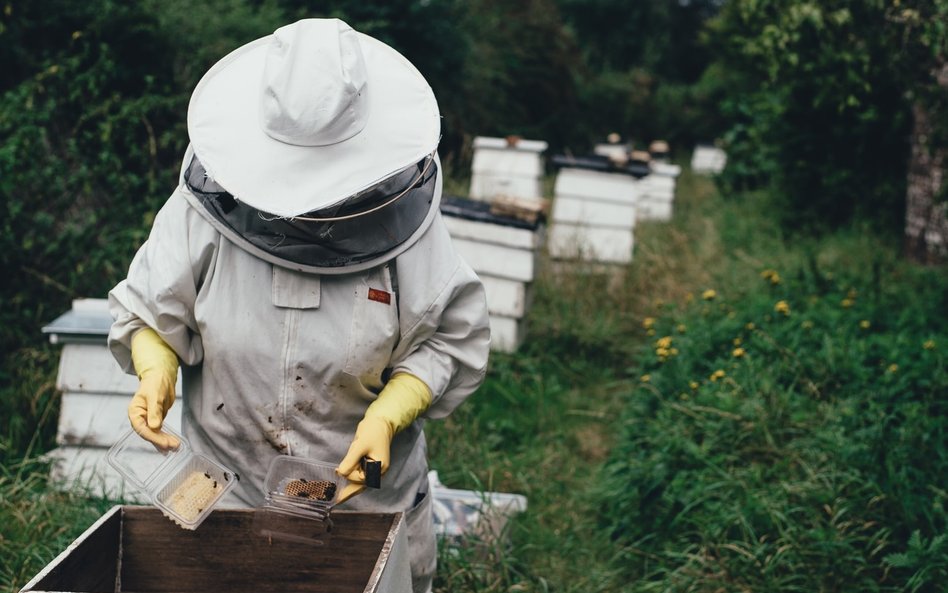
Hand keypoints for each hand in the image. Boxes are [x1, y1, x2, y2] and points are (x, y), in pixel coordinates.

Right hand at [128, 328, 179, 449]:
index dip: (153, 437)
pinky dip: (166, 437)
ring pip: (155, 434)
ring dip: (164, 441)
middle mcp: (140, 418)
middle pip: (149, 434)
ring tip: (176, 447)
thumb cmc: (155, 383)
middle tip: (173, 446)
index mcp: (135, 412)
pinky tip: (173, 444)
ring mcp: (148, 420)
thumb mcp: (155, 396)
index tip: (164, 443)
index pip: (142, 428)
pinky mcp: (156, 420)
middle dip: (161, 441)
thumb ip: (154, 411)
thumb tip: (154, 427)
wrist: (161, 377)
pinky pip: (160, 432)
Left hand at [335, 416, 392, 503]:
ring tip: (339, 492)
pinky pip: (361, 475)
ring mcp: (375, 469)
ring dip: (350, 483)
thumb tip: (341, 473)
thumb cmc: (372, 432)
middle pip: (362, 484)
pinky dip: (352, 477)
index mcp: (379, 467)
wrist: (380, 423)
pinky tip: (344, 484)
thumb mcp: (360, 446)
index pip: (361, 478)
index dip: (349, 475)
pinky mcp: (370, 465)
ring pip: (360, 481)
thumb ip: (350, 461)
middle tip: (337, 500)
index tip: (337, 471)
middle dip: (349, 490)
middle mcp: (379, 471)